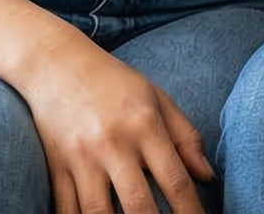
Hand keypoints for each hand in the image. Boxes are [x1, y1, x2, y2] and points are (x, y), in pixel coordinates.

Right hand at [16, 35, 210, 213]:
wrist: (57, 65)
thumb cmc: (115, 83)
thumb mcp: (158, 99)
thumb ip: (186, 138)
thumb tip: (207, 177)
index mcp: (145, 126)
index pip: (175, 180)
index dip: (190, 212)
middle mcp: (113, 145)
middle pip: (138, 205)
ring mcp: (81, 159)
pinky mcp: (56, 167)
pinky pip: (65, 209)